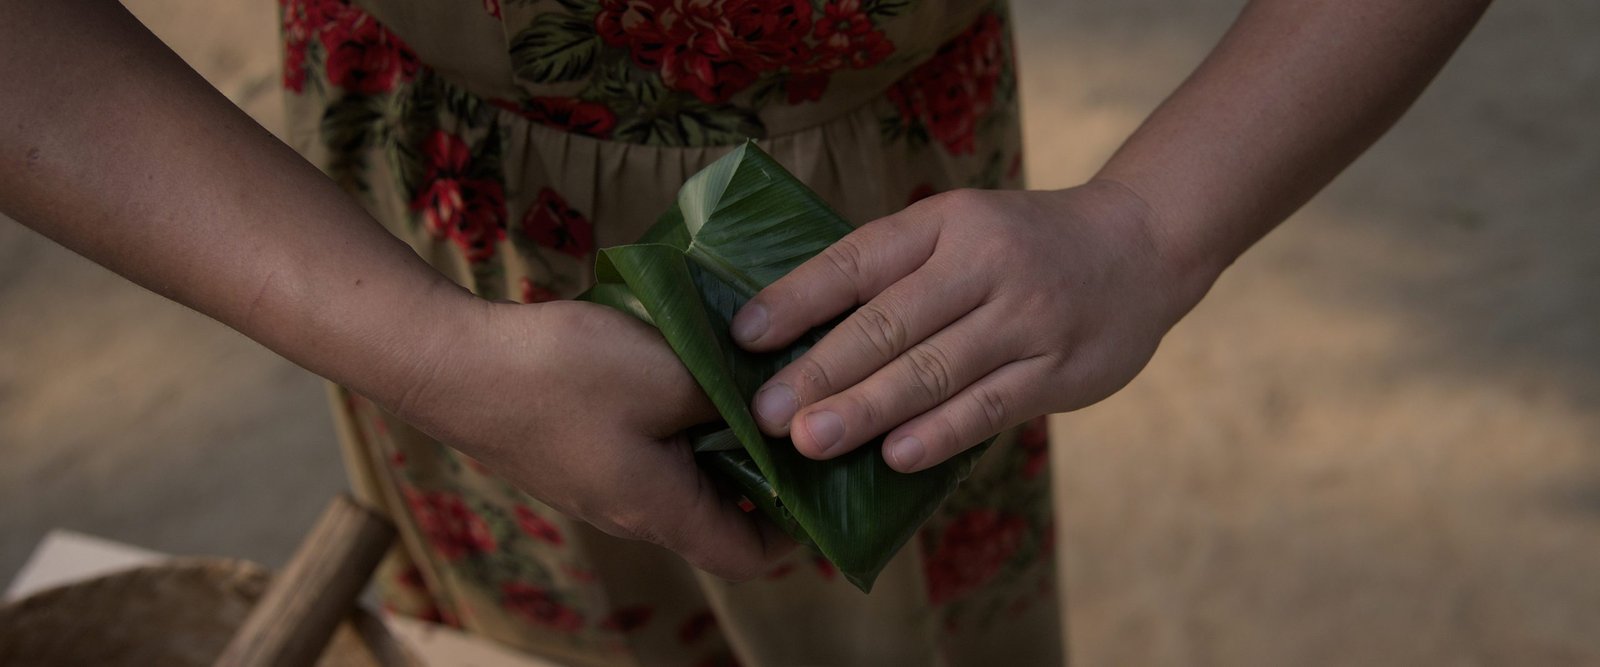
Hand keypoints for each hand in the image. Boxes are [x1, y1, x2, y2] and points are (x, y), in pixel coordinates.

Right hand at [392, 298, 792, 579]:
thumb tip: (772, 405)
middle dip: (766, 476)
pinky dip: (681, 425)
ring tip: (751, 387)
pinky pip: (649, 453)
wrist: (452, 363)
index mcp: (662, 510)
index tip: (828, 477)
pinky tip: (689, 373)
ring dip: (721, 443)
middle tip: (801, 418)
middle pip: (721, 518)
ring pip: (685, 480)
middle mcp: (632, 513)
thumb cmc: (563, 374)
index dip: (800, 531)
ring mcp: (599, 485)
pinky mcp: (577, 455)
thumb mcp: (669, 374)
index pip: (751, 558)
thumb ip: (730, 395)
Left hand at [730, 182, 1210, 472]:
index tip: (743, 335)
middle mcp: (984, 264)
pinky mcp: (1060, 369)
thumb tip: (796, 335)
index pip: (859, 259)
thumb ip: (894, 273)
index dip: (798, 297)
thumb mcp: (959, 229)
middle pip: (890, 321)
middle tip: (766, 412)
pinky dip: (942, 432)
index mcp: (945, 223)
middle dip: (821, 370)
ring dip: (869, 409)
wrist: (1140, 246)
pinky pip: (991, 405)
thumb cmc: (1021, 245)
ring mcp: (1026, 318)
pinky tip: (897, 457)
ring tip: (811, 442)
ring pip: (935, 369)